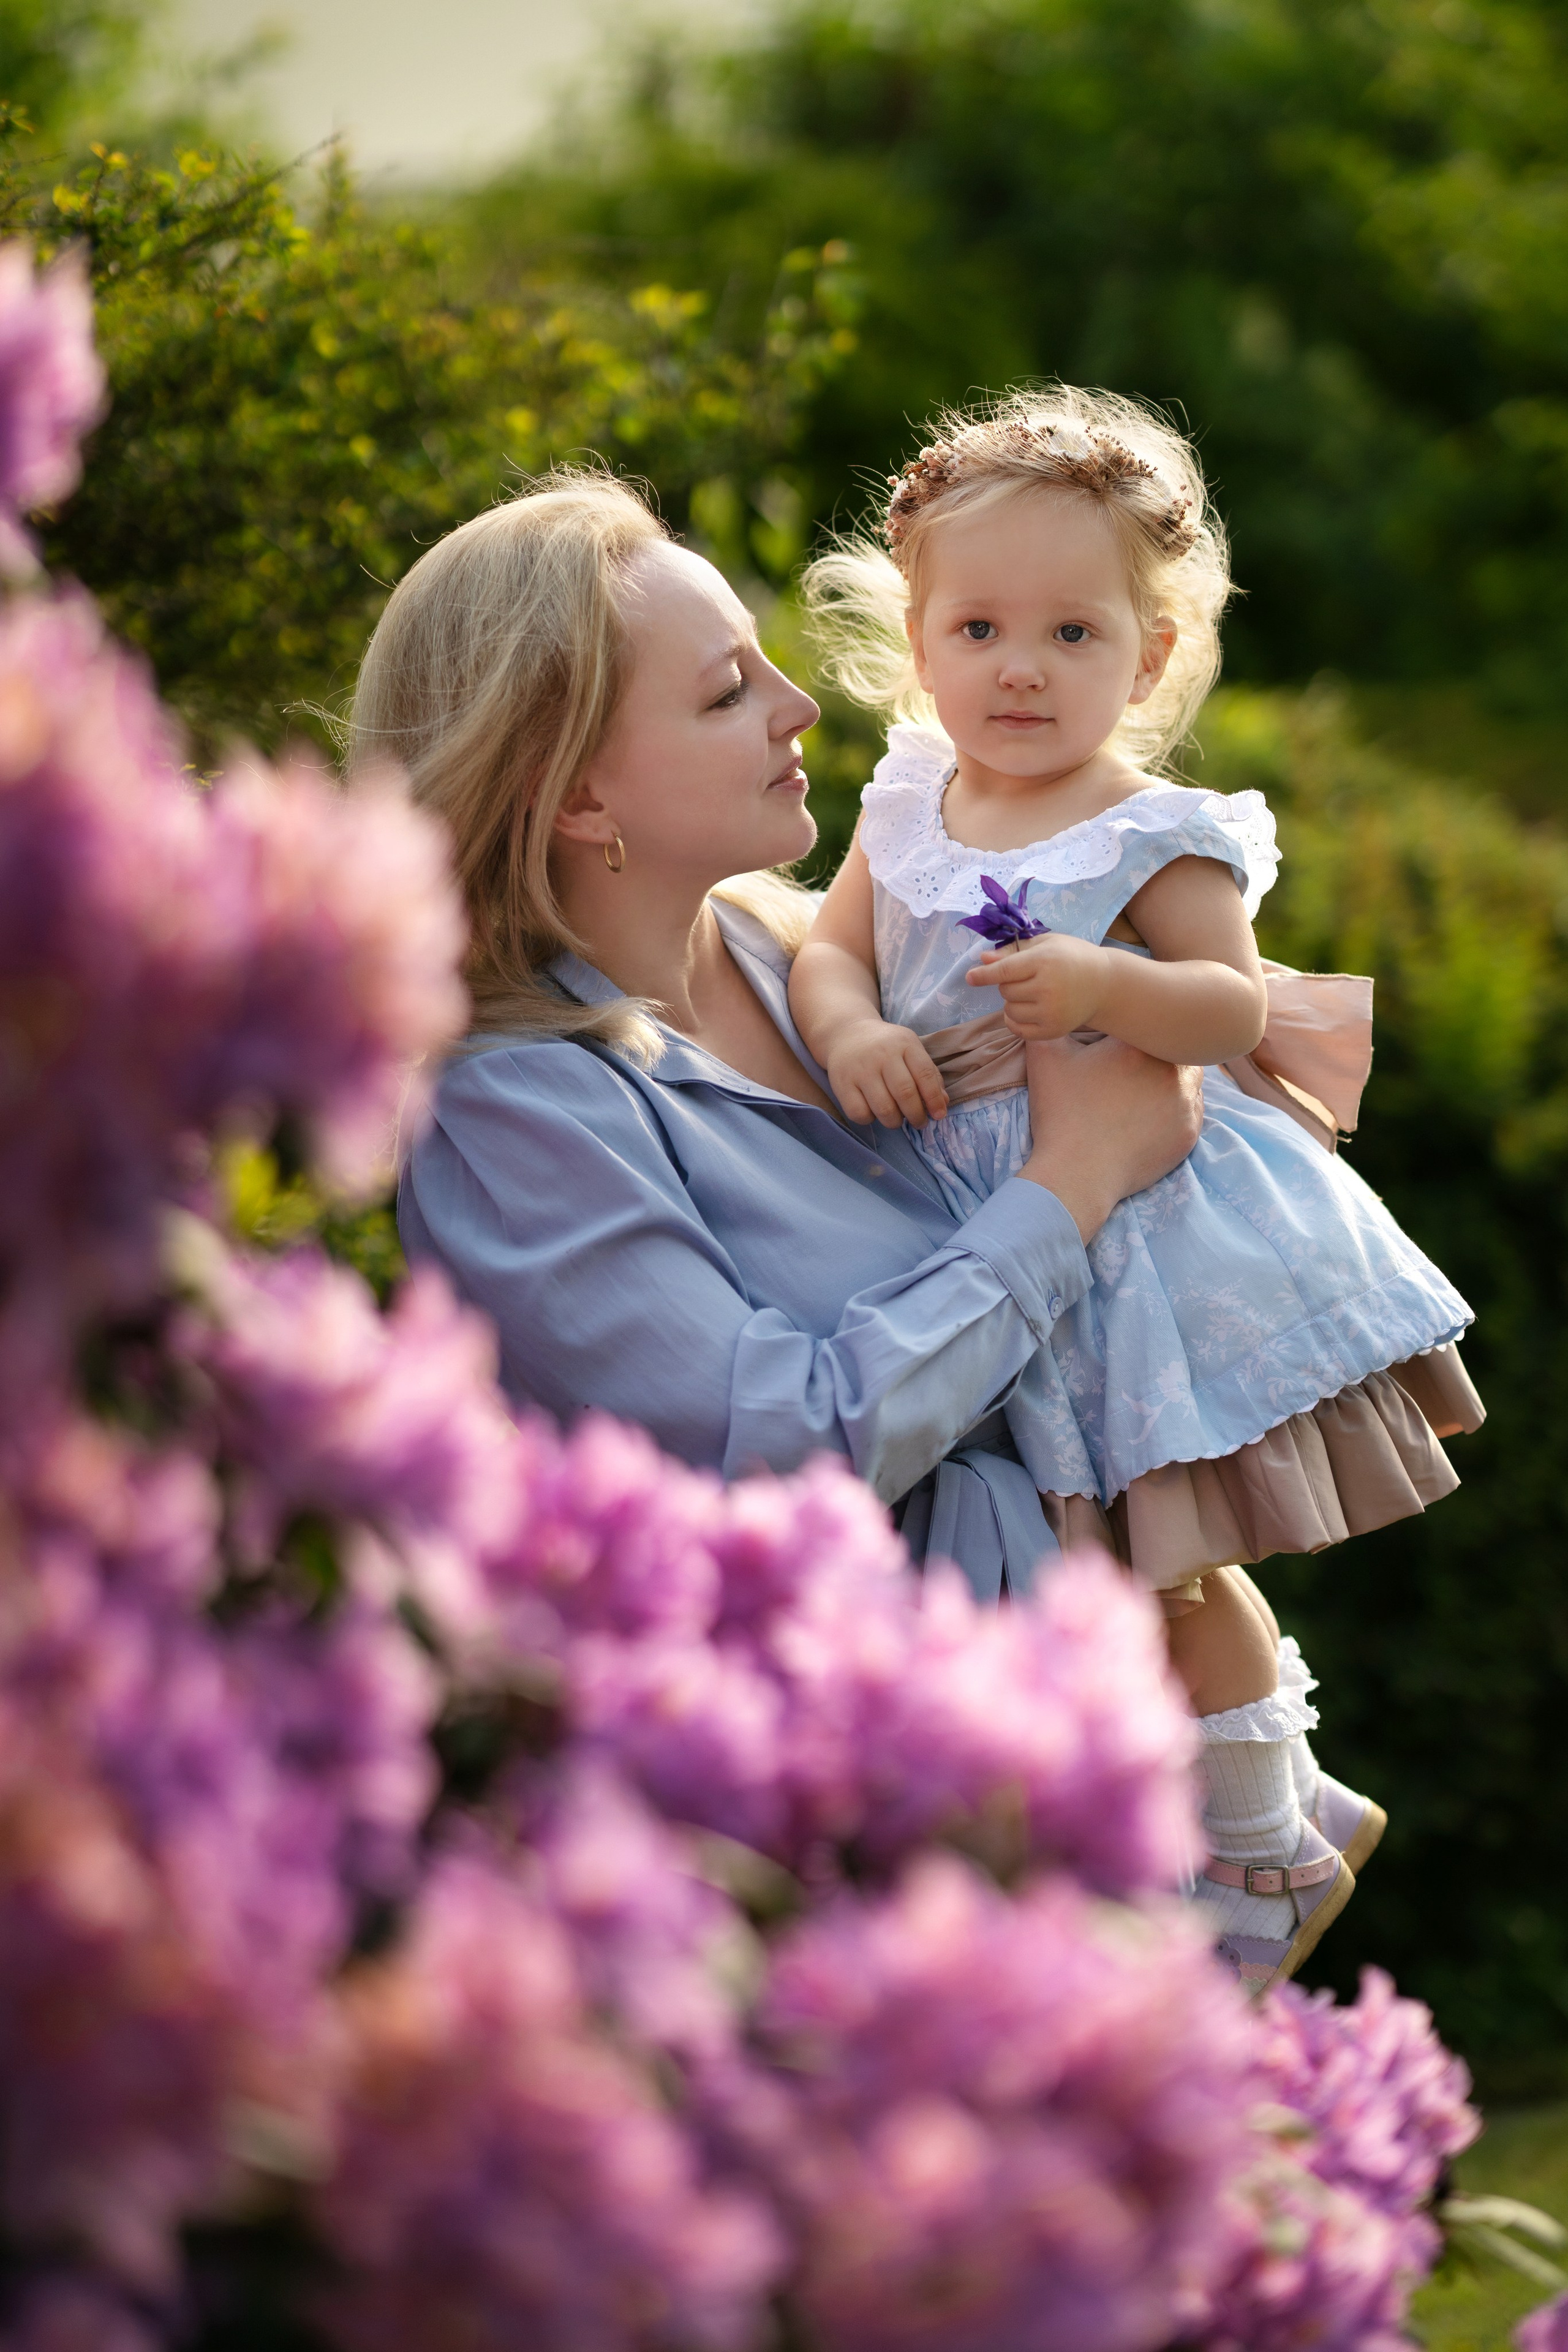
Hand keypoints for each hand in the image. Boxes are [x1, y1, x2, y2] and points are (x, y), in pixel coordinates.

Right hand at [825, 1018, 948, 1127]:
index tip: (938, 1115)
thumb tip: (942, 1105)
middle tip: (919, 1123)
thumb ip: (929, 1075)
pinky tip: (874, 1112)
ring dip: (895, 1122)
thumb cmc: (886, 1046)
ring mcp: (860, 1069)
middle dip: (916, 1115)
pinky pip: (860, 1113)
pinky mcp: (842, 1083)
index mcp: (904, 1043)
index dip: (934, 1099)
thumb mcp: (910, 1050)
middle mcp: (882, 1054)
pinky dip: (870, 1120)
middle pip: (905, 1094)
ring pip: (884, 1108)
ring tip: (897, 1120)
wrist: (847, 1034)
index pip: (925, 1074)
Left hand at [968, 935, 1109, 1038]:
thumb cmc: (1071, 957)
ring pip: (1009, 1010)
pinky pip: (1018, 1029)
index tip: (969, 977)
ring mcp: (1051, 1011)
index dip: (984, 975)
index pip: (1005, 971)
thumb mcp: (1046, 944)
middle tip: (1028, 978)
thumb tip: (983, 959)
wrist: (1104, 984)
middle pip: (1006, 991)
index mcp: (1045, 961)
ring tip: (1031, 993)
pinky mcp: (1053, 1030)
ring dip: (1012, 1002)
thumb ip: (1013, 951)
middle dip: (1009, 984)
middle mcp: (1047, 988)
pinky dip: (1015, 1021)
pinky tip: (1026, 1010)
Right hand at [1018, 1034, 1202, 1240]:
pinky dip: (1178, 1107)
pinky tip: (1153, 1115)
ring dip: (1174, 1077)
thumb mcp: (1044, 1060)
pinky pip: (1193, 1109)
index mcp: (1137, 1044)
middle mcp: (1170, 1067)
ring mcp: (1185, 1101)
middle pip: (1173, 1046)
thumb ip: (1051, 1025)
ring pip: (1190, 1077)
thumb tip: (1052, 1011)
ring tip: (1147, 1089)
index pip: (1146, 1022)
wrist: (1077, 1173)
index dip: (1135, 1028)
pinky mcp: (1189, 1131)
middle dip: (1159, 1050)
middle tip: (1136, 1065)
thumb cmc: (1061, 1114)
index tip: (1120, 1043)